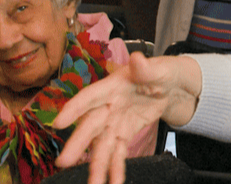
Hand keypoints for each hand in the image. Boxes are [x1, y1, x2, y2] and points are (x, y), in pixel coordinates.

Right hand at [53, 53, 200, 183]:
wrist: (172, 86)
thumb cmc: (161, 72)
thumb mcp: (159, 68)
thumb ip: (146, 68)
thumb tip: (138, 59)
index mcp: (112, 87)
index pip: (90, 97)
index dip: (74, 108)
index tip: (58, 123)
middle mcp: (108, 106)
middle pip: (91, 126)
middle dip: (78, 144)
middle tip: (64, 162)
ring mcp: (115, 122)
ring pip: (102, 146)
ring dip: (96, 165)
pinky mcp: (124, 134)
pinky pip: (119, 153)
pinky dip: (116, 168)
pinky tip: (113, 182)